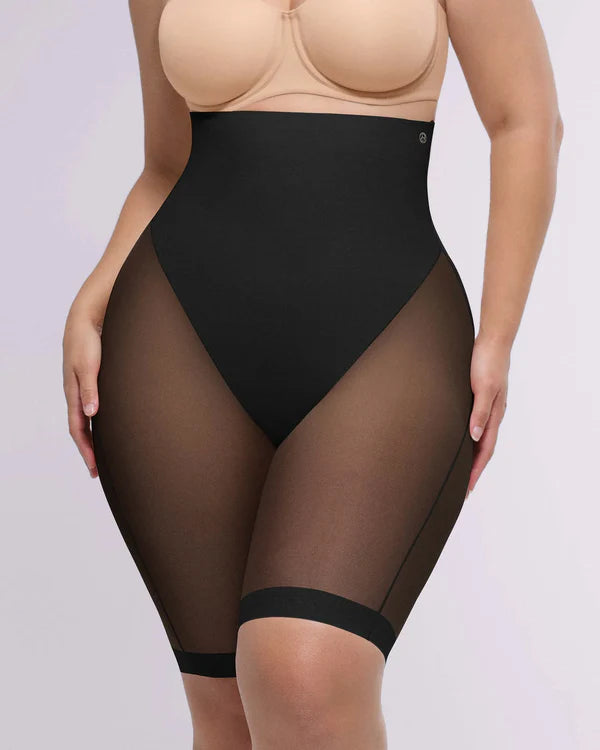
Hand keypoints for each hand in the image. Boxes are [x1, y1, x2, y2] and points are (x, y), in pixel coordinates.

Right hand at [62, 305, 101, 477]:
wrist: (86, 321)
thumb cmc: (87, 342)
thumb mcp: (89, 366)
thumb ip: (90, 389)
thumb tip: (91, 414)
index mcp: (73, 393)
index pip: (78, 429)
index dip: (86, 450)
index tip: (94, 467)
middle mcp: (77, 394)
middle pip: (81, 429)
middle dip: (88, 451)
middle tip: (97, 471)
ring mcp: (83, 389)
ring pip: (86, 421)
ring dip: (92, 439)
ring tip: (102, 455)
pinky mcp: (91, 382)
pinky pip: (92, 409)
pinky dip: (97, 423)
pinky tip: (106, 427)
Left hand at [467, 334, 509, 495]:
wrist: (493, 341)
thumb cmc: (487, 361)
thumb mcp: (483, 387)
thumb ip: (479, 412)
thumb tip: (474, 436)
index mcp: (494, 415)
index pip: (484, 450)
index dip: (475, 471)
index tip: (467, 489)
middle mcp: (492, 414)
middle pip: (482, 450)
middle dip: (473, 470)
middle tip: (462, 489)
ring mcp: (487, 407)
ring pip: (479, 439)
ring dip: (471, 457)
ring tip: (459, 472)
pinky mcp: (480, 399)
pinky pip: (475, 425)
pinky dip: (469, 439)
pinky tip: (461, 441)